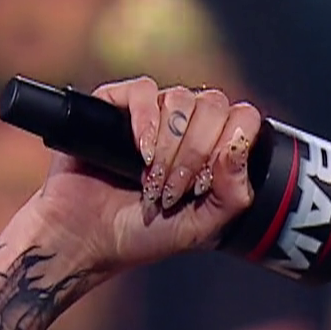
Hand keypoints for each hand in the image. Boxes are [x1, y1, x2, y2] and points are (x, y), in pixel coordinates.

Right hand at [15, 78, 260, 276]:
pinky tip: (141, 153)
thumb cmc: (143, 233)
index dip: (229, 147)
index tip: (203, 184)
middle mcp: (187, 125)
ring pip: (181, 98)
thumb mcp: (202, 227)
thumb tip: (238, 150)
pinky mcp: (116, 105)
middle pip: (214, 105)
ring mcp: (152, 113)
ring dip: (170, 147)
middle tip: (174, 190)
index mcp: (213, 147)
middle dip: (196, 154)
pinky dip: (146, 121)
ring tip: (152, 182)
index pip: (243, 118)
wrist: (87, 238)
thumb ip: (234, 196)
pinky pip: (143, 90)